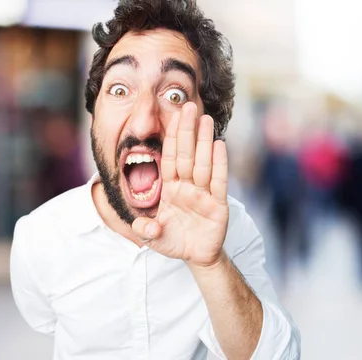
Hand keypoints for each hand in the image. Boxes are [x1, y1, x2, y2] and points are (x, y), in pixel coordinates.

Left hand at [132, 102, 228, 267]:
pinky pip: (218, 181)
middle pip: (187, 155)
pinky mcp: (219, 205)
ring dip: (204, 141)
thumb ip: (147, 231)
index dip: (171, 139)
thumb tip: (142, 227)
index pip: (170, 159)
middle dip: (187, 131)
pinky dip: (219, 164)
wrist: (196, 256)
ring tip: (205, 119)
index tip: (172, 117)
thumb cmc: (174, 241)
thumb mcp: (155, 239)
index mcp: (171, 189)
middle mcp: (187, 187)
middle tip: (189, 106)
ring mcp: (204, 194)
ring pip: (203, 163)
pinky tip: (219, 146)